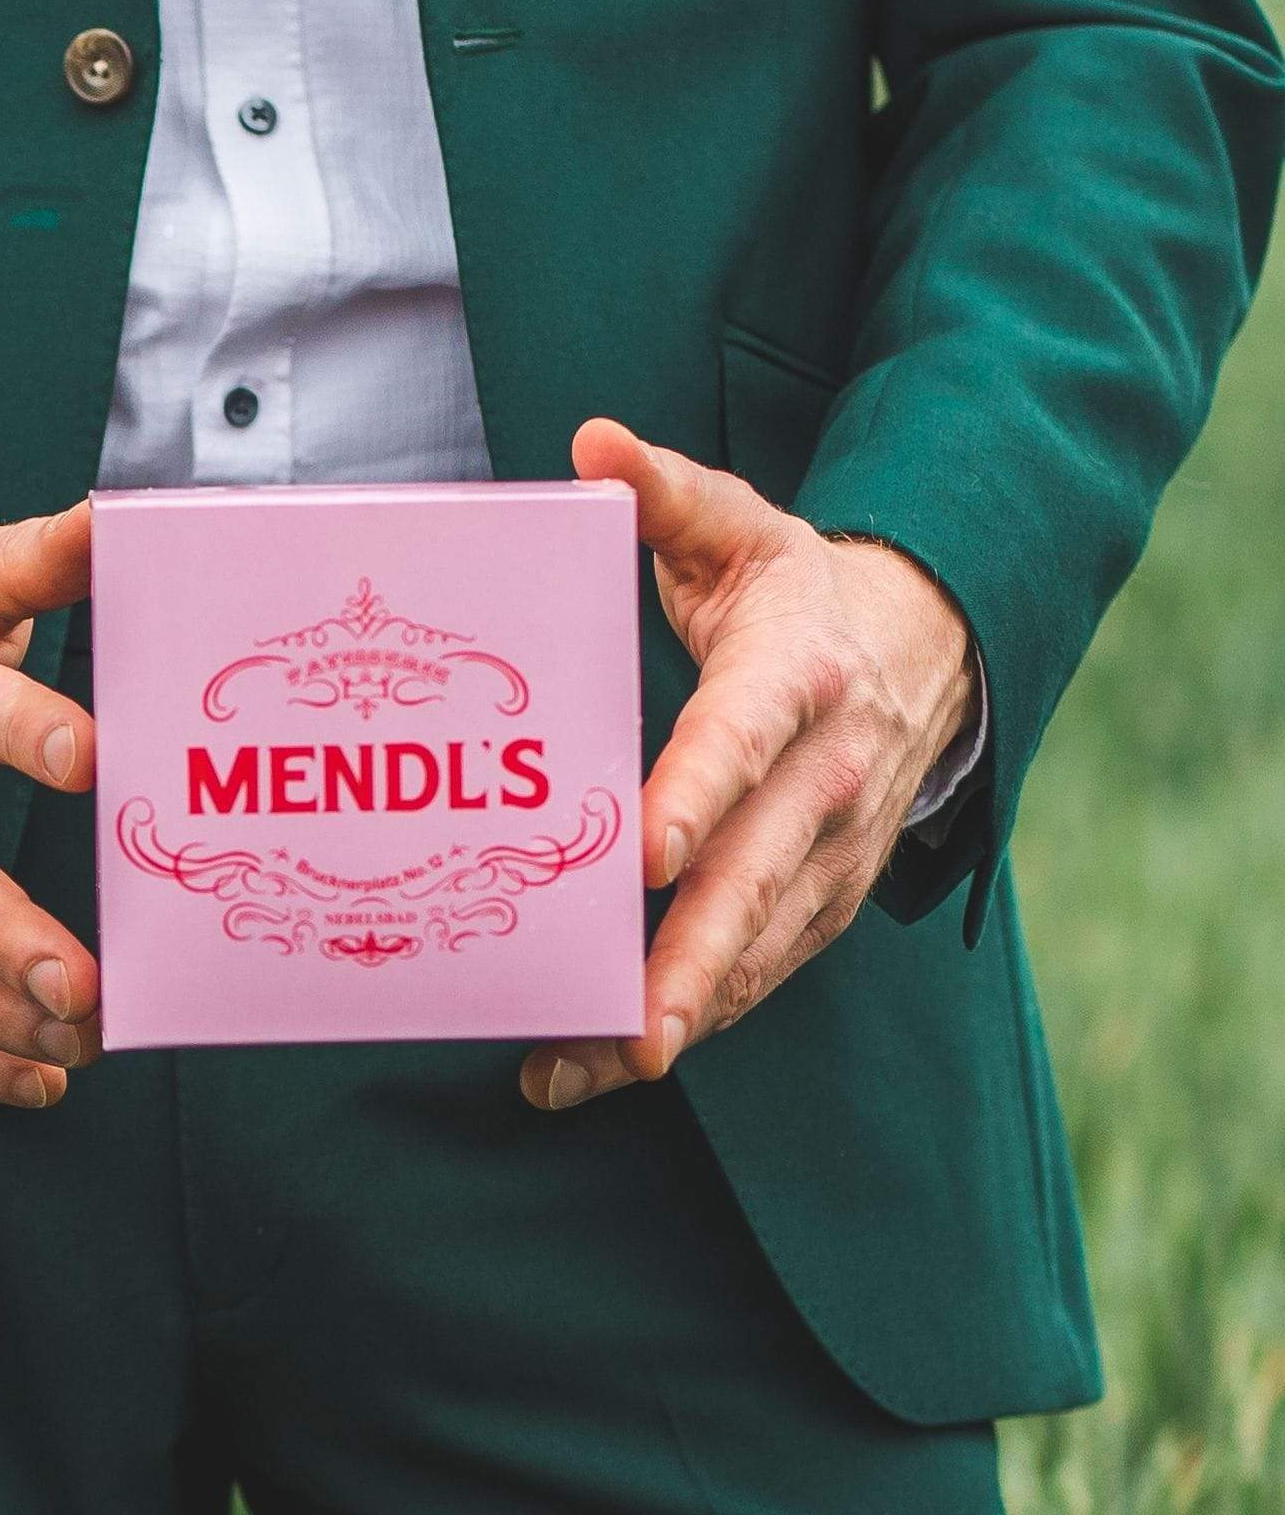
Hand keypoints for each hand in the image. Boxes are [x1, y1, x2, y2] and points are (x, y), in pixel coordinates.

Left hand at [522, 419, 975, 1112]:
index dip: (695, 797)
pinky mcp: (821, 900)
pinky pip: (756, 972)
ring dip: (678, 1012)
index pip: (741, 742)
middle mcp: (826, 777)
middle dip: (695, 958)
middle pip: (757, 878)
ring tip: (586, 1069)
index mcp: (798, 679)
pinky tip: (599, 1067)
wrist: (927, 644)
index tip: (641, 854)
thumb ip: (663, 494)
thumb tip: (592, 445)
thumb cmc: (797, 590)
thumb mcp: (739, 528)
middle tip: (635, 1028)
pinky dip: (690, 1019)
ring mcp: (831, 850)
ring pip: (756, 947)